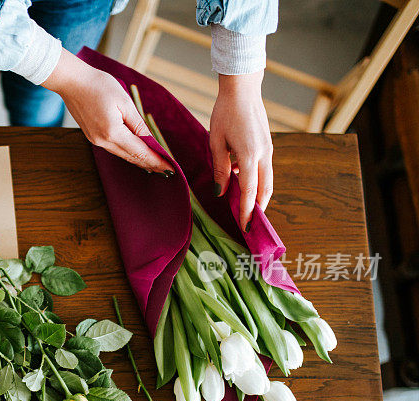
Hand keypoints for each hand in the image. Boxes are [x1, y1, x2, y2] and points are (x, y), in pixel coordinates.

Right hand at [42, 50, 172, 173]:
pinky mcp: (92, 137)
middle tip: (166, 171)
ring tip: (154, 165)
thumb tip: (149, 140)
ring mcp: (95, 141)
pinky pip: (113, 149)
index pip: (140, 151)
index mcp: (113, 132)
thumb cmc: (98, 85)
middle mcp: (103, 141)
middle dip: (150, 164)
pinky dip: (127, 152)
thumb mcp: (124, 102)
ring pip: (122, 154)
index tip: (170, 169)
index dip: (156, 161)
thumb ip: (137, 124)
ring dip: (138, 160)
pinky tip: (135, 153)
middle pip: (131, 157)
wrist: (72, 81)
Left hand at [210, 71, 272, 230]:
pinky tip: (239, 181)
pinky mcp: (268, 145)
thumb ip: (220, 169)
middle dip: (259, 209)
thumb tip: (221, 192)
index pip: (250, 191)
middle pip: (265, 190)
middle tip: (250, 224)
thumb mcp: (216, 142)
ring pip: (267, 181)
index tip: (246, 227)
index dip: (248, 211)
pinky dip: (255, 180)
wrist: (242, 90)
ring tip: (244, 207)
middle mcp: (264, 154)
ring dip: (258, 196)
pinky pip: (264, 169)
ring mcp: (268, 149)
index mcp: (249, 155)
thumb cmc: (225, 113)